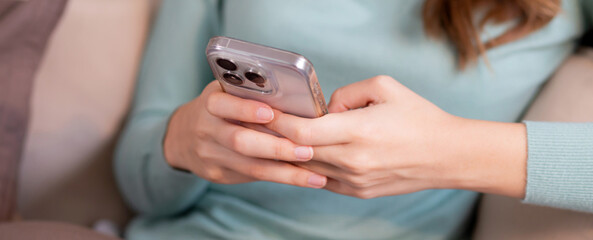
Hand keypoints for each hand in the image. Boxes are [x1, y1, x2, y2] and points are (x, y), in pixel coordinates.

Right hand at [163, 81, 326, 187]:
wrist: (182, 137)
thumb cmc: (220, 109)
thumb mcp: (226, 94)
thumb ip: (250, 95)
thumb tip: (294, 100)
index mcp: (210, 103)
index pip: (223, 105)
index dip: (246, 109)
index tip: (270, 113)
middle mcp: (207, 129)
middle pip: (241, 141)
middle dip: (277, 147)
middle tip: (307, 151)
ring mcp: (210, 155)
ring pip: (251, 166)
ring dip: (286, 172)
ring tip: (316, 175)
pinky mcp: (218, 175)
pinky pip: (252, 177)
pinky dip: (281, 178)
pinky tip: (304, 179)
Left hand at [265, 75, 526, 198]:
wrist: (448, 156)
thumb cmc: (419, 118)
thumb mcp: (384, 87)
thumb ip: (346, 94)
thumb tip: (324, 108)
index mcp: (357, 132)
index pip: (299, 133)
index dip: (277, 122)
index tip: (265, 112)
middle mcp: (352, 161)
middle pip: (297, 152)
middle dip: (277, 136)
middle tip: (264, 122)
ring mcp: (353, 181)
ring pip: (306, 168)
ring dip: (291, 153)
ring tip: (284, 137)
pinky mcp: (357, 192)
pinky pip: (322, 179)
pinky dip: (311, 166)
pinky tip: (308, 153)